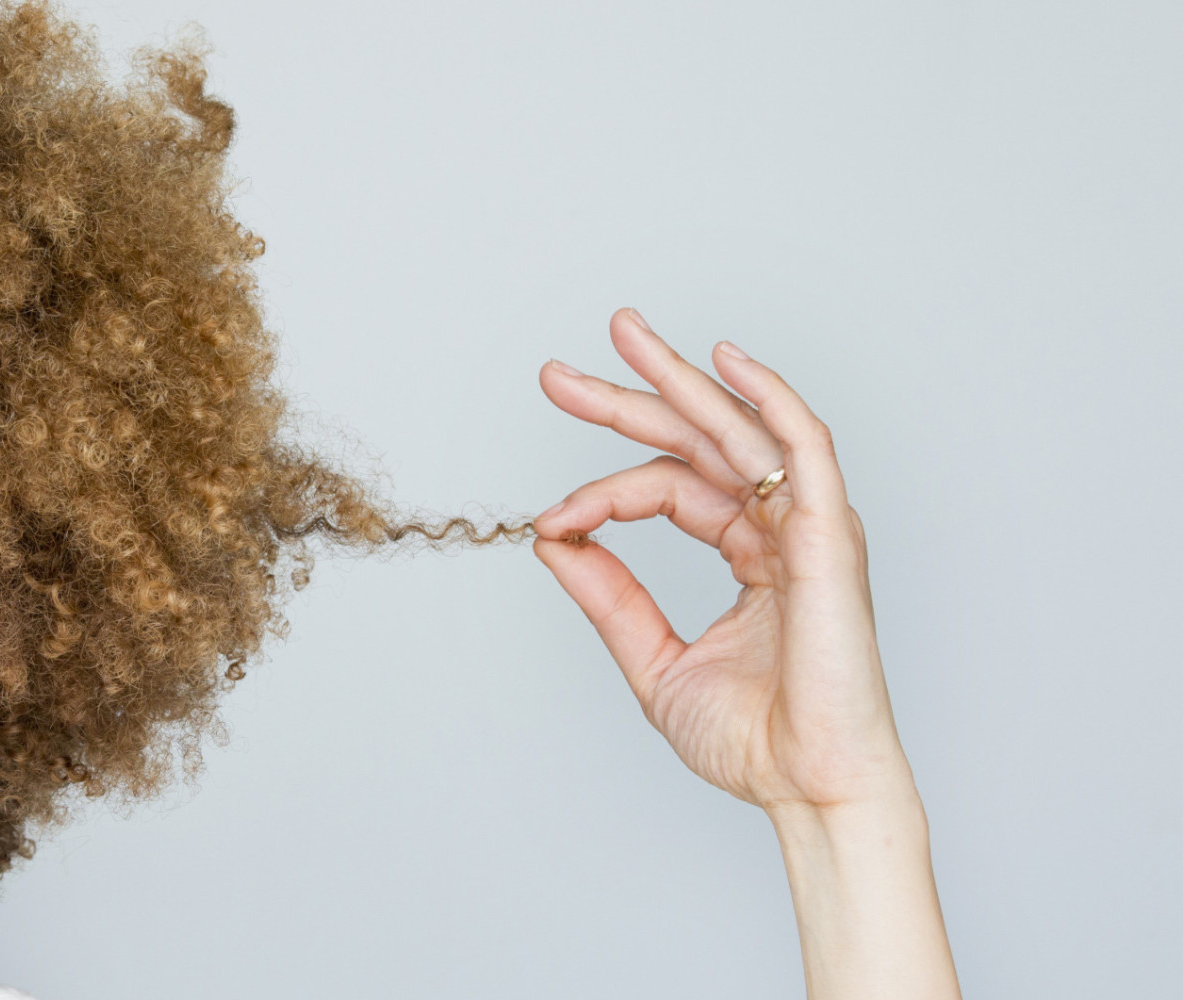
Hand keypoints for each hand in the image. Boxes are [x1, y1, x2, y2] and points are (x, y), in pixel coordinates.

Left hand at [532, 308, 914, 814]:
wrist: (806, 788)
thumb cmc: (755, 742)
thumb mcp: (652, 657)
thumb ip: (608, 595)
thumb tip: (554, 535)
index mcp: (750, 555)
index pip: (668, 489)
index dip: (600, 493)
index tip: (549, 518)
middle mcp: (781, 530)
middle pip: (699, 440)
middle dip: (628, 398)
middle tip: (558, 374)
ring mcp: (809, 528)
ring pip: (739, 430)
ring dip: (679, 379)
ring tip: (621, 333)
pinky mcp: (828, 536)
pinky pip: (804, 448)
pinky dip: (768, 398)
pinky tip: (724, 360)